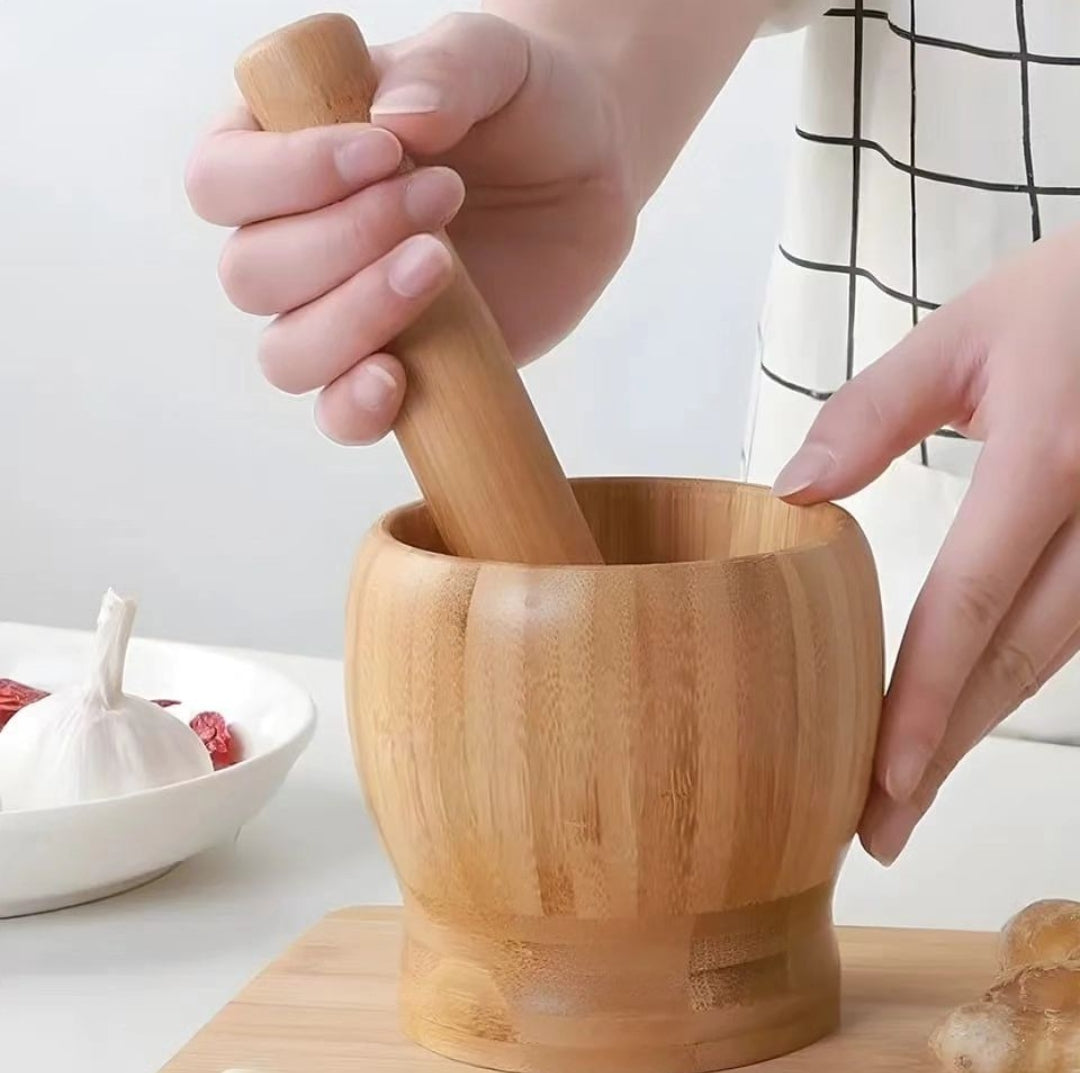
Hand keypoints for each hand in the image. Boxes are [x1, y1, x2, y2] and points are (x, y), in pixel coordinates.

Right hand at [185, 13, 634, 444]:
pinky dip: (356, 408)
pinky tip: (399, 380)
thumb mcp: (495, 58)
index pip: (220, 179)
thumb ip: (445, 68)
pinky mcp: (393, 368)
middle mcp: (294, 240)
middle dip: (345, 240)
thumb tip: (394, 120)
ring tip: (441, 265)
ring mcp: (339, 315)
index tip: (385, 152)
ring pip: (286, 354)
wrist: (585, 171)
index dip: (285, 176)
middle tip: (446, 194)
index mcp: (281, 151)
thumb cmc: (522, 101)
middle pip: (249, 274)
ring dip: (354, 318)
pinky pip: (338, 415)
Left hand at [772, 226, 1079, 864]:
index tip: (880, 782)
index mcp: (1048, 462)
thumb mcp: (963, 333)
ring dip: (978, 727)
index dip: (924, 703)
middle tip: (882, 827)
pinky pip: (1072, 627)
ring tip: (910, 789)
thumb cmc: (1072, 295)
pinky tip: (968, 711)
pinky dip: (1014, 677)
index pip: (970, 606)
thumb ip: (873, 410)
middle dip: (947, 750)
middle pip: (1016, 660)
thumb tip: (793, 492)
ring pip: (1050, 657)